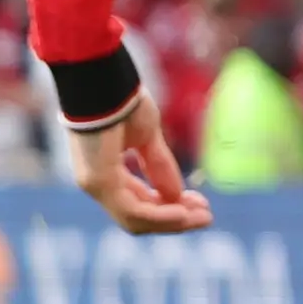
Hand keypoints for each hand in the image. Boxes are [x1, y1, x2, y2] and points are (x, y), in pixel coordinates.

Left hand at [67, 90, 209, 234]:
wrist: (103, 81)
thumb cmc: (121, 100)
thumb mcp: (148, 138)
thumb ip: (159, 166)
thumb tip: (177, 195)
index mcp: (107, 170)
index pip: (139, 202)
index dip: (170, 206)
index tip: (200, 203)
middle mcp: (98, 183)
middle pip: (138, 217)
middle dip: (174, 219)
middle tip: (206, 218)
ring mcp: (95, 184)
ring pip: (136, 220)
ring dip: (171, 222)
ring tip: (202, 218)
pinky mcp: (99, 182)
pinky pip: (133, 211)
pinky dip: (160, 216)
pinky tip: (184, 214)